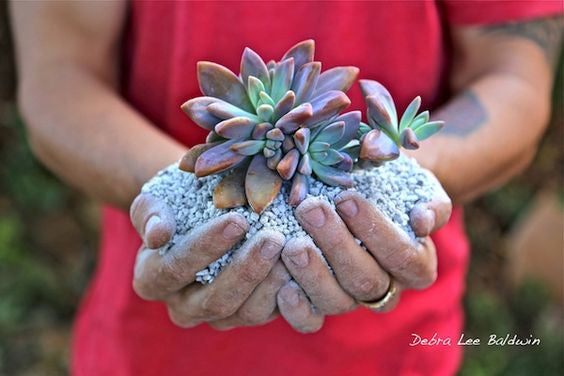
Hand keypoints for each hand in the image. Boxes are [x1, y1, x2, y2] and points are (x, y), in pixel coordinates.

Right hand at [130, 193, 288, 328]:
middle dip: (246, 269)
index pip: (175, 269)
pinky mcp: (247, 315)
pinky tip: (302, 265)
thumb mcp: (156, 198)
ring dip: (271, 283)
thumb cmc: (177, 202)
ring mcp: (218, 316)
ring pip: (246, 313)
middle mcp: (183, 307)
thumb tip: (158, 234)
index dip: (205, 247)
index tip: (236, 220)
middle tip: (273, 238)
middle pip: (215, 300)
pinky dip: (288, 292)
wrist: (201, 212)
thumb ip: (149, 213)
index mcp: (153, 280)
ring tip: (292, 250)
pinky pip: (269, 313)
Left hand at [277, 174, 450, 332]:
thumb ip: (433, 205)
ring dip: (313, 274)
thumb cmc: (394, 187)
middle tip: (310, 209)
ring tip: (292, 244)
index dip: (376, 231)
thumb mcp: (420, 188)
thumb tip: (422, 221)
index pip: (403, 257)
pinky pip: (311, 322)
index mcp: (416, 265)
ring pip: (337, 301)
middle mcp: (385, 288)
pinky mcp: (320, 306)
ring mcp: (351, 300)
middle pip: (366, 280)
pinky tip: (283, 288)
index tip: (347, 198)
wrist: (366, 192)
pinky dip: (297, 310)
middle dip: (336, 244)